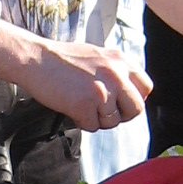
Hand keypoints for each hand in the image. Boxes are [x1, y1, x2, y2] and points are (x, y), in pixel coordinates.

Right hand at [0, 25, 152, 131]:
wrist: (36, 59)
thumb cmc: (63, 59)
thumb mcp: (99, 56)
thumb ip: (117, 72)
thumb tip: (129, 94)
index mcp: (121, 61)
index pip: (146, 88)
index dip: (134, 99)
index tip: (120, 101)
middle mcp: (116, 75)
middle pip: (135, 109)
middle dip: (120, 114)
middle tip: (102, 109)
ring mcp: (102, 91)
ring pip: (113, 121)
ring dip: (97, 118)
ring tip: (81, 102)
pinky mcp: (85, 105)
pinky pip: (92, 126)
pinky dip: (81, 121)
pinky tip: (72, 106)